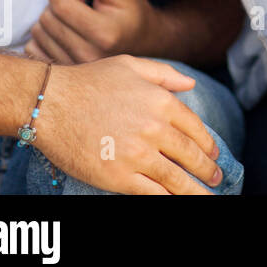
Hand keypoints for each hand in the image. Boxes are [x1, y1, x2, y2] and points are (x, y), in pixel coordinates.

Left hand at [25, 0, 160, 63]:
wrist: (143, 41)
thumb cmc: (131, 12)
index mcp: (103, 33)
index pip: (62, 6)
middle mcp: (87, 54)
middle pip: (48, 18)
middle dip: (56, 2)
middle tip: (77, 1)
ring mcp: (74, 66)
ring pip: (38, 32)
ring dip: (50, 17)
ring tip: (73, 17)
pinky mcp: (64, 71)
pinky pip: (33, 48)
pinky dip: (42, 34)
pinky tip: (61, 30)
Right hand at [36, 55, 223, 194]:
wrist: (50, 103)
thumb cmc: (88, 81)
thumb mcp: (131, 65)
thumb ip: (164, 75)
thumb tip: (190, 84)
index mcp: (162, 102)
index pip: (195, 129)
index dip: (208, 145)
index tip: (214, 154)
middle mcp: (155, 129)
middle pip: (191, 155)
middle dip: (207, 170)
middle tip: (217, 177)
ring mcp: (137, 155)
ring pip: (176, 179)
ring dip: (195, 190)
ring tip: (208, 196)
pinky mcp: (118, 177)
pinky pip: (152, 194)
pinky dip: (169, 200)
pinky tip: (178, 202)